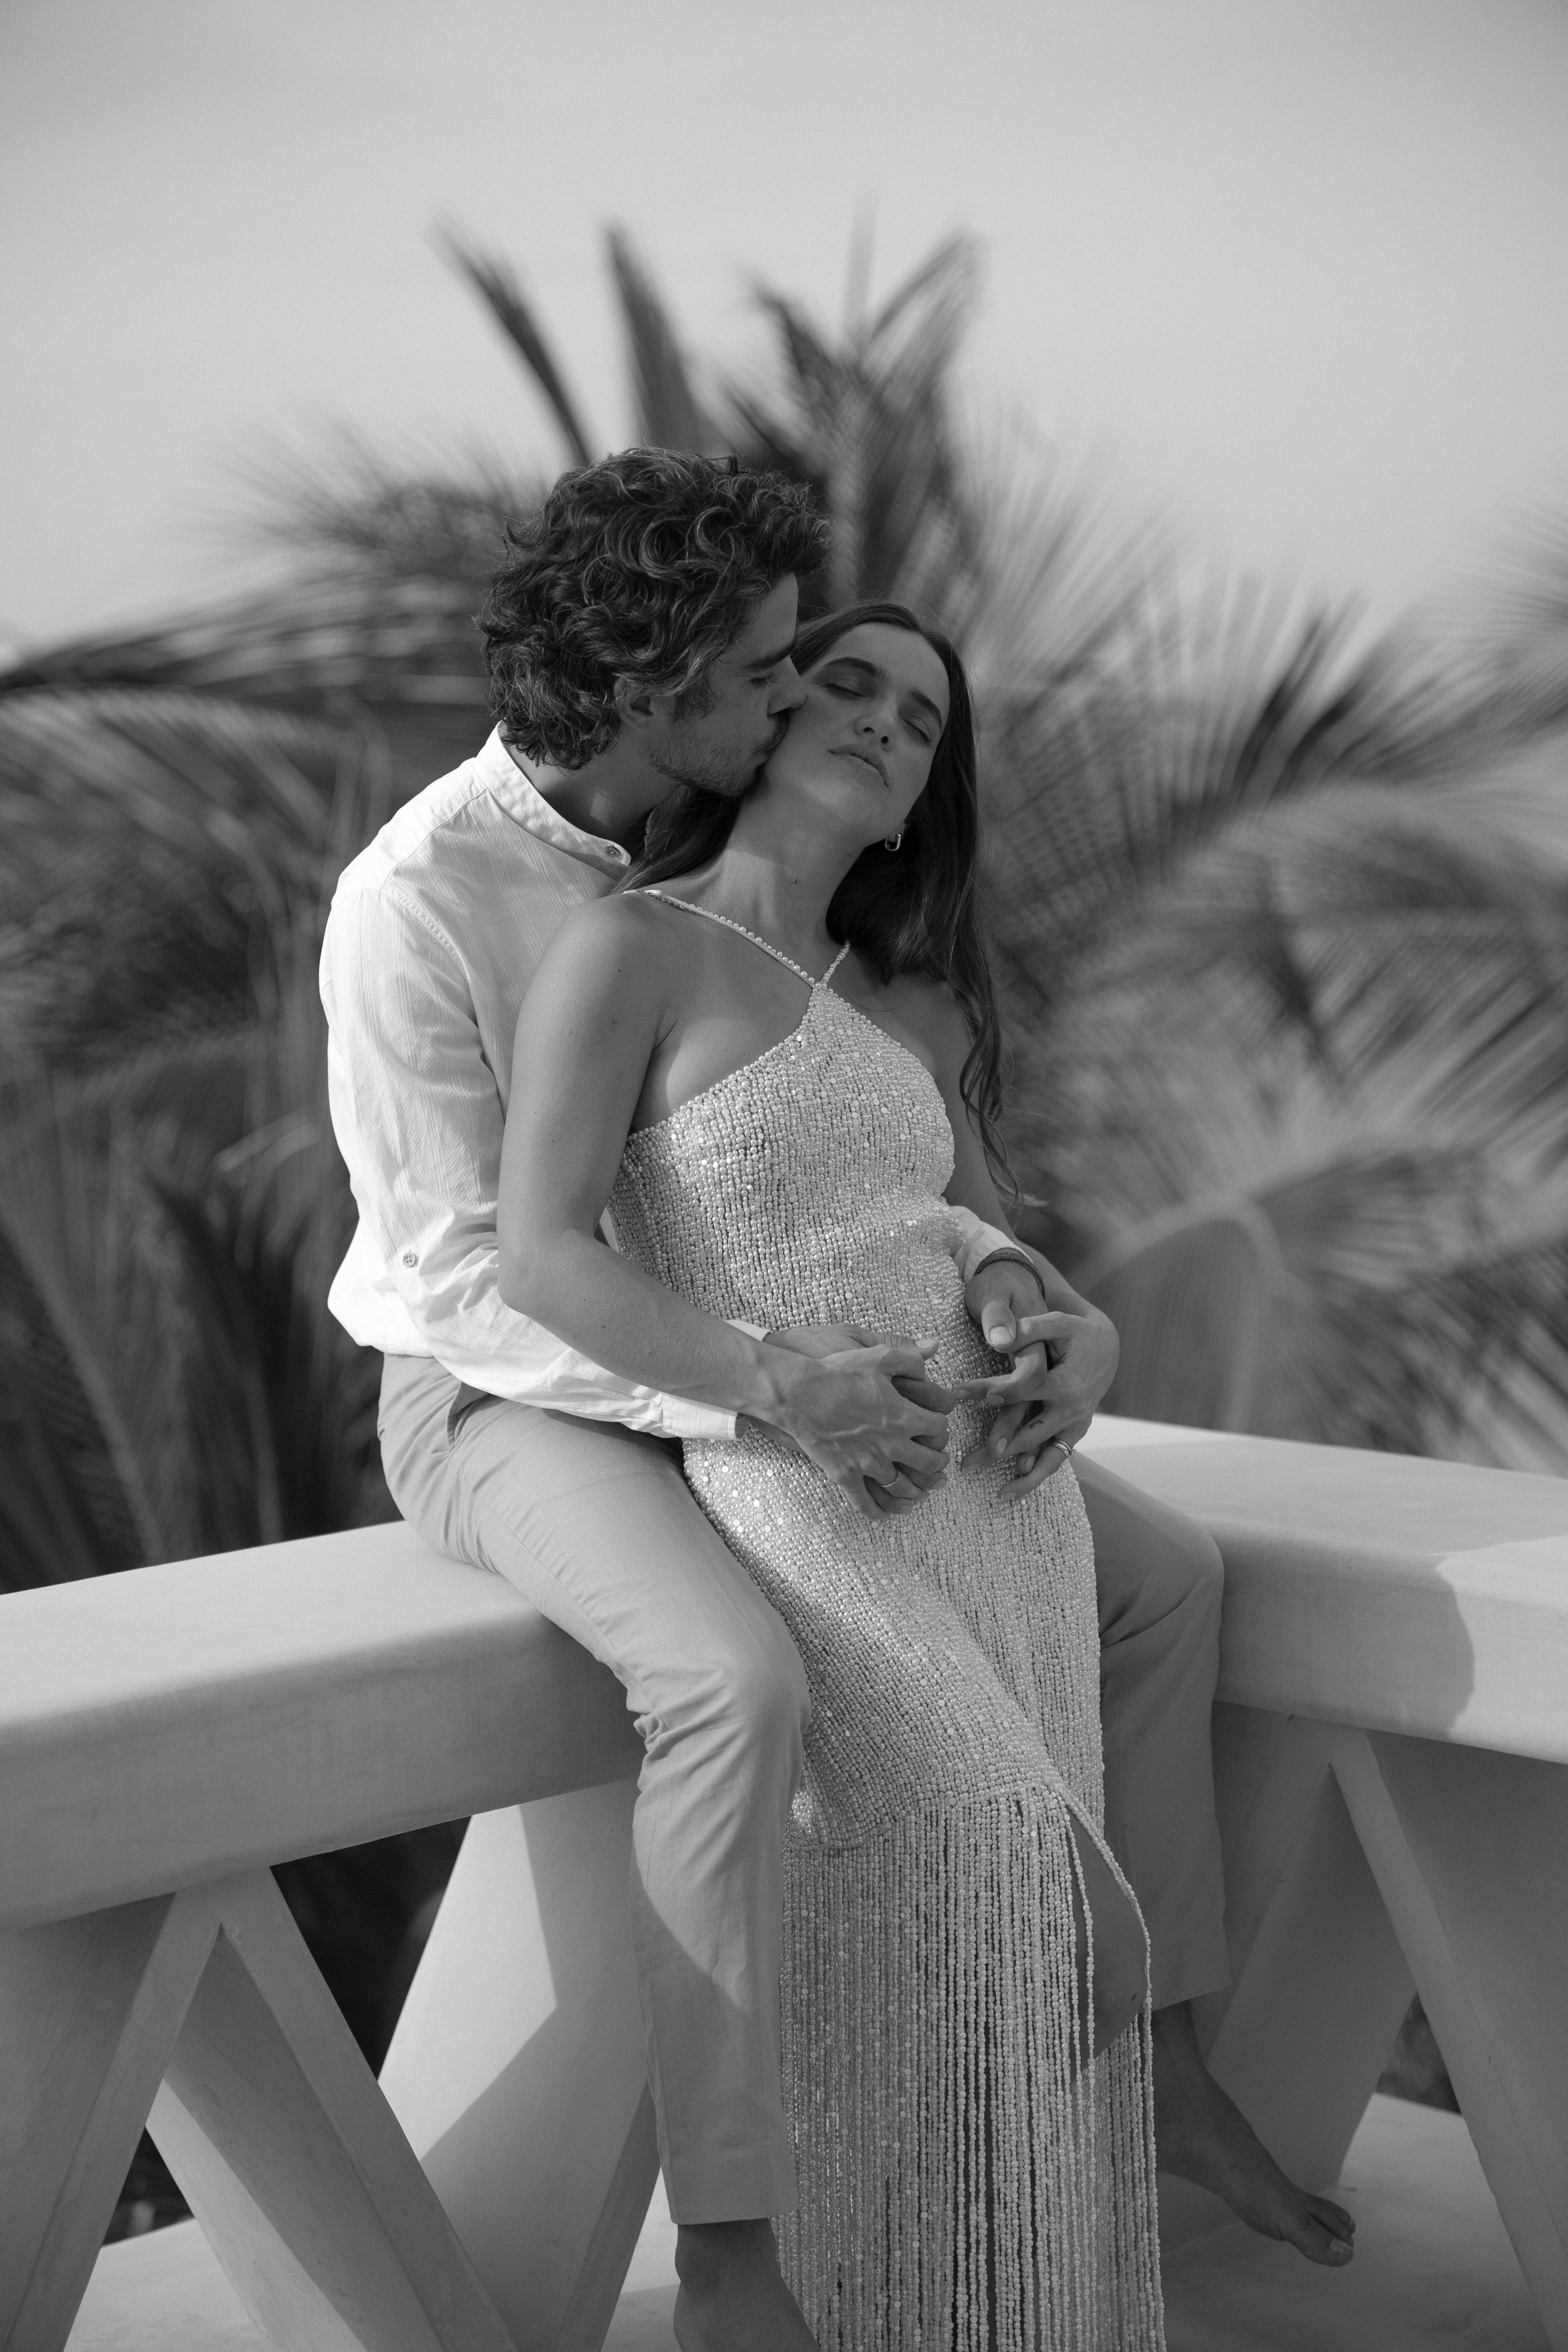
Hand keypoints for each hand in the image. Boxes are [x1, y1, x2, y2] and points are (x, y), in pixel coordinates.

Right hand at [759, 1331, 953, 1520]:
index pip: (938, 1429)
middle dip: (938, 1463)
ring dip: (917, 1490)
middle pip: (928, 1463)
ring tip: (921, 1488)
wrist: (798, 1393)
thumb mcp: (878, 1355)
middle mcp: (890, 1445)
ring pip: (902, 1487)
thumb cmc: (838, 1372)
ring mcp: (867, 1464)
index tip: (936, 1425)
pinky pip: (865, 1502)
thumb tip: (931, 1353)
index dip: (942, 1426)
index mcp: (903, 1417)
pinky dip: (879, 1512)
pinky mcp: (844, 1476)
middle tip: (937, 1461)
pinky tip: (887, 1514)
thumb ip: (910, 1356)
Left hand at [956, 1284, 1118, 1487]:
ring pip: (1047, 1457)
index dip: (995, 1393)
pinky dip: (1037, 1476)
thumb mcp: (1058, 1323)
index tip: (964, 1395)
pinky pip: (1057, 1459)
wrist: (1107, 1346)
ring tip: (997, 1494)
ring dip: (1022, 1479)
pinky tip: (1013, 1490)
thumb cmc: (1075, 1333)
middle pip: (1030, 1435)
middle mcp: (1071, 1410)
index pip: (1023, 1391)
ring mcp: (1074, 1425)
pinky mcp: (1074, 1432)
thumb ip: (1032, 1329)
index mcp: (1065, 1383)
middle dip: (998, 1449)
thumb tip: (1001, 1339)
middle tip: (966, 1463)